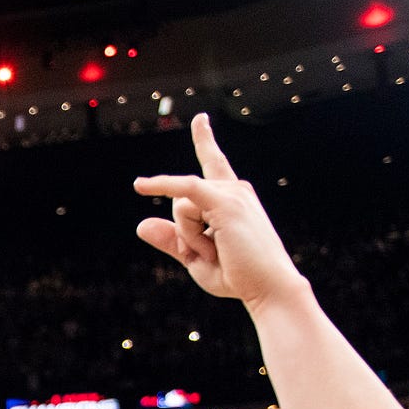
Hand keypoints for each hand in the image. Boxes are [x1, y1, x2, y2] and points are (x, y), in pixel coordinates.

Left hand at [134, 114, 309, 311]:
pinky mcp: (225, 201)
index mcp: (232, 198)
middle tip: (214, 255)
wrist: (269, 288)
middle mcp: (235, 189)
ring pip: (181, 206)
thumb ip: (172, 241)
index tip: (200, 120)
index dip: (205, 140)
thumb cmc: (238, 276)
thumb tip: (141, 225)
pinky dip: (162, 186)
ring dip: (189, 237)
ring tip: (218, 251)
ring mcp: (232, 193)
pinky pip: (184, 189)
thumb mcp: (197, 259)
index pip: (214, 163)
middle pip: (182, 201)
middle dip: (184, 234)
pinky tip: (140, 185)